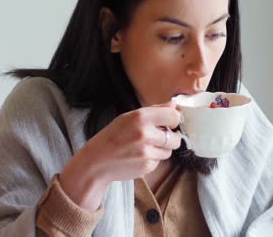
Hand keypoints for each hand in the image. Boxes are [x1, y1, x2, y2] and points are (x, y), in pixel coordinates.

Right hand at [59, 101, 180, 210]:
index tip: (169, 123)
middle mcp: (145, 134)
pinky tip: (138, 157)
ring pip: (169, 151)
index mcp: (141, 117)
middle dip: (170, 139)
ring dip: (161, 150)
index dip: (174, 121)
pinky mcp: (147, 166)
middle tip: (156, 138)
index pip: (174, 117)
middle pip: (176, 138)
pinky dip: (152, 160)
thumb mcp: (129, 117)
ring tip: (143, 148)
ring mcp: (146, 152)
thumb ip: (155, 110)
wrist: (96, 162)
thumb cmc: (113, 137)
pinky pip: (159, 162)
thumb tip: (174, 105)